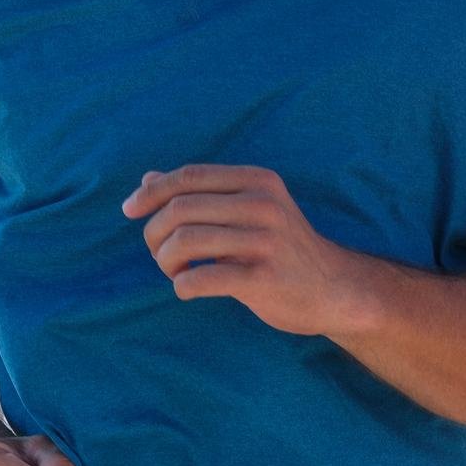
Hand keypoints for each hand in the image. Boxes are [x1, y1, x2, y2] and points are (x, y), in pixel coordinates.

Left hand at [122, 164, 363, 336]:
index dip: (151, 193)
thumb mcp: (248, 210)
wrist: (335, 289)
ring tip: (175, 271)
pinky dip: (182, 285)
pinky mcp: (264, 278)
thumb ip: (201, 193)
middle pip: (180, 209)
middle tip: (159, 254)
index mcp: (258, 181)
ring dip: (166, 261)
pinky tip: (187, 289)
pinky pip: (201, 278)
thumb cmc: (281, 249)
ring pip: (185, 242)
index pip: (189, 176)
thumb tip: (148, 178)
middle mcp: (263, 205)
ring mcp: (266, 242)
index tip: (129, 211)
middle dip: (155, 233)